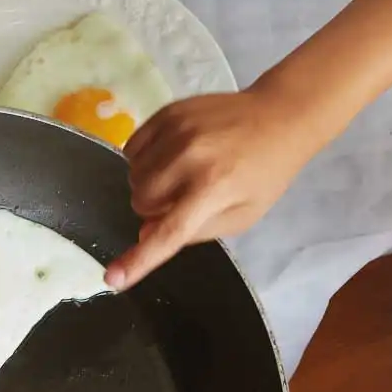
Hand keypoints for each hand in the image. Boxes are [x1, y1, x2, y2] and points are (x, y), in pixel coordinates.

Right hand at [106, 89, 313, 288]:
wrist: (278, 117)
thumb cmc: (264, 174)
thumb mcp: (241, 216)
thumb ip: (195, 231)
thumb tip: (147, 235)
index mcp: (213, 190)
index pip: (167, 232)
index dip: (139, 260)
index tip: (113, 278)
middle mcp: (189, 158)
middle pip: (140, 201)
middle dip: (154, 209)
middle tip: (181, 200)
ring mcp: (176, 131)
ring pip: (133, 175)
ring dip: (148, 184)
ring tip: (178, 176)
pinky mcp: (168, 113)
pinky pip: (132, 146)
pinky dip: (143, 159)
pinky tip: (168, 157)